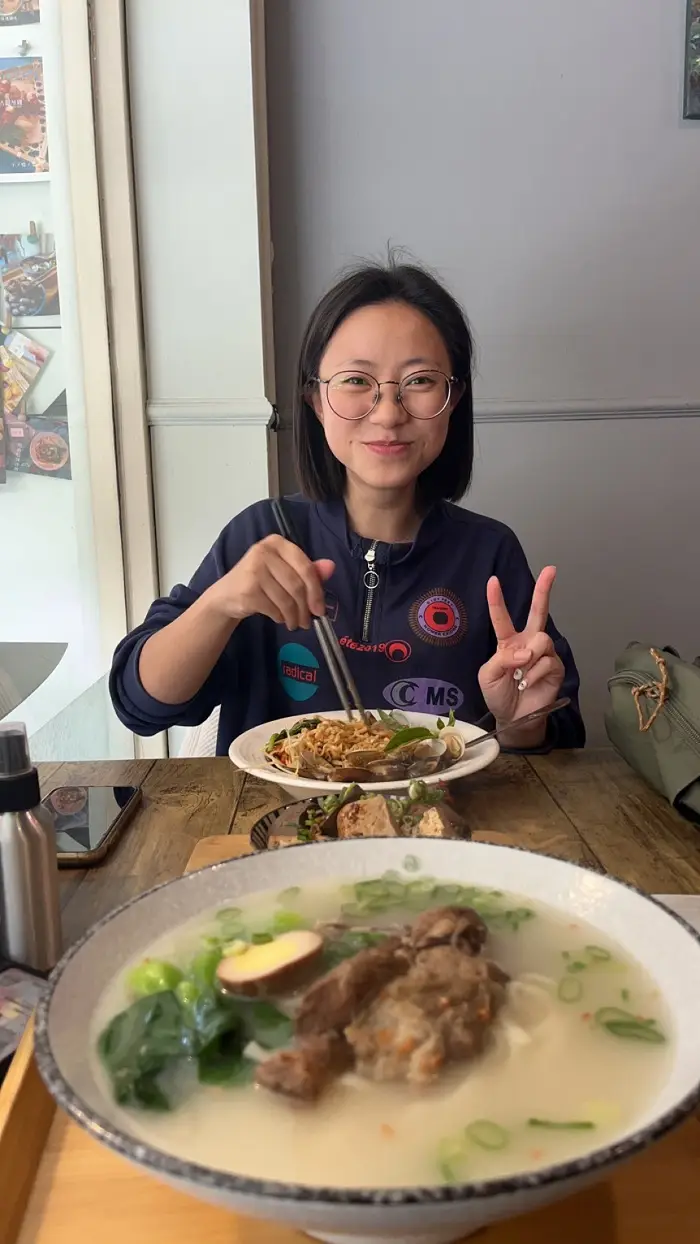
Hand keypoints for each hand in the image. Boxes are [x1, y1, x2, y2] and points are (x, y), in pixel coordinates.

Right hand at [208, 535, 334, 631]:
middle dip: (306, 608)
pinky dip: (280, 617)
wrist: (226, 596)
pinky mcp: (248, 589)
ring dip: (294, 616)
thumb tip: (331, 566)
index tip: (320, 609)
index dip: (316, 590)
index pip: (305, 566)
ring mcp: (254, 570)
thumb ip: (307, 570)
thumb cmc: (260, 582)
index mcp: (277, 543)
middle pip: (297, 585)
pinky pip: (274, 608)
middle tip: (308, 622)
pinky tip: (280, 619)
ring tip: (294, 623)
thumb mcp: (284, 572)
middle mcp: (264, 552)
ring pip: (287, 599)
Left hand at [478, 566, 564, 743]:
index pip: (501, 617)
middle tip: (551, 569)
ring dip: (530, 658)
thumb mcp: (488, 676)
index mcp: (507, 642)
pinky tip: (528, 684)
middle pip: (538, 611)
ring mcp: (543, 653)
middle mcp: (527, 643)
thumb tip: (526, 652)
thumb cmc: (498, 695)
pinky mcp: (555, 667)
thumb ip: (502, 659)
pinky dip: (535, 673)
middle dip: (544, 590)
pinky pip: (548, 660)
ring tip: (520, 676)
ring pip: (542, 639)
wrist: (514, 718)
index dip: (497, 599)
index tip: (493, 580)